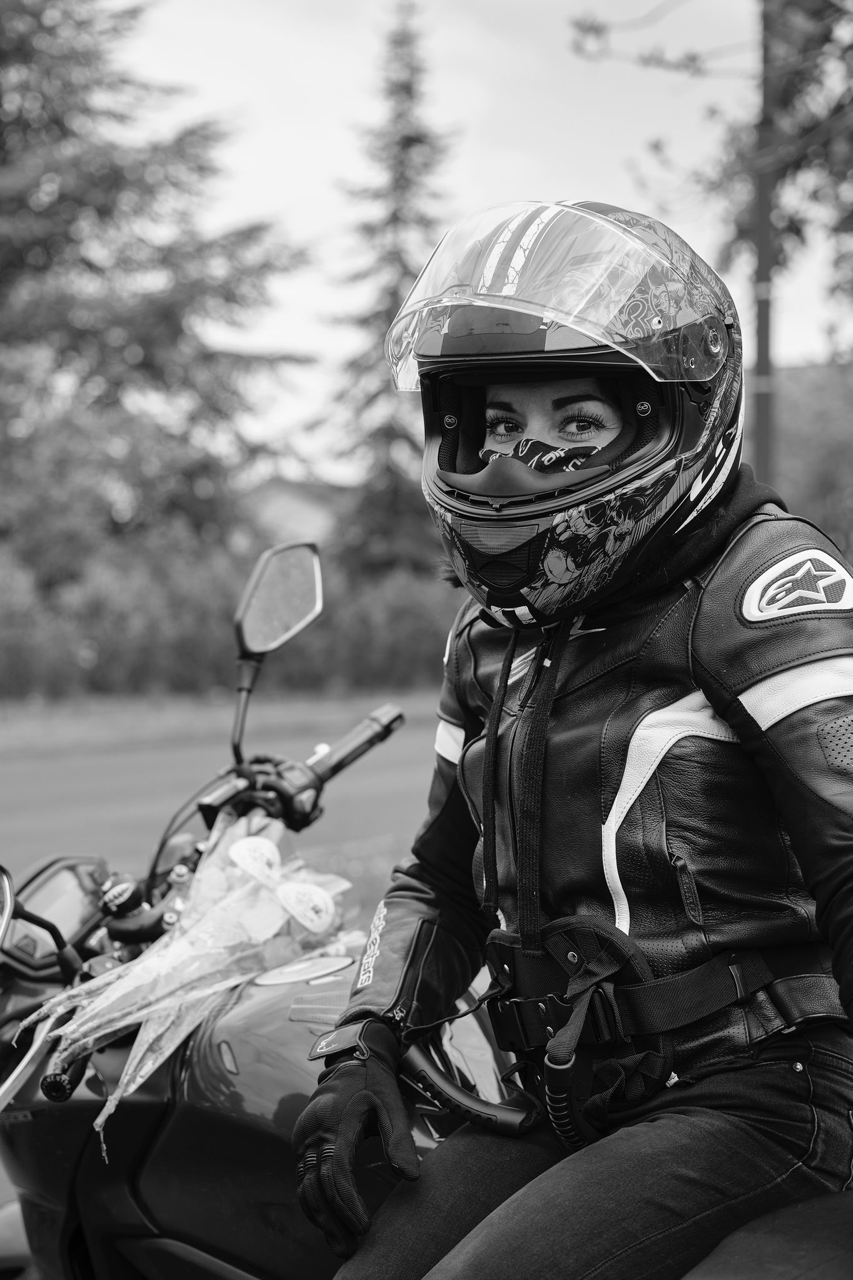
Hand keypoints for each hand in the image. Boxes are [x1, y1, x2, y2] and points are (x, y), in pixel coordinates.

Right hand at [293, 1020, 419, 1257]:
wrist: (350, 1059)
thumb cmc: (375, 1082)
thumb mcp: (392, 1105)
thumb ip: (399, 1140)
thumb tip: (411, 1177)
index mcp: (333, 1123)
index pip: (336, 1172)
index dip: (348, 1203)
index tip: (364, 1227)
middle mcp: (311, 1133)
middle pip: (315, 1187)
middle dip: (332, 1221)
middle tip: (350, 1249)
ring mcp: (302, 1138)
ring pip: (304, 1188)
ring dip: (321, 1219)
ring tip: (341, 1245)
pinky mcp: (301, 1143)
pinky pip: (304, 1180)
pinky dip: (315, 1204)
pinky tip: (330, 1222)